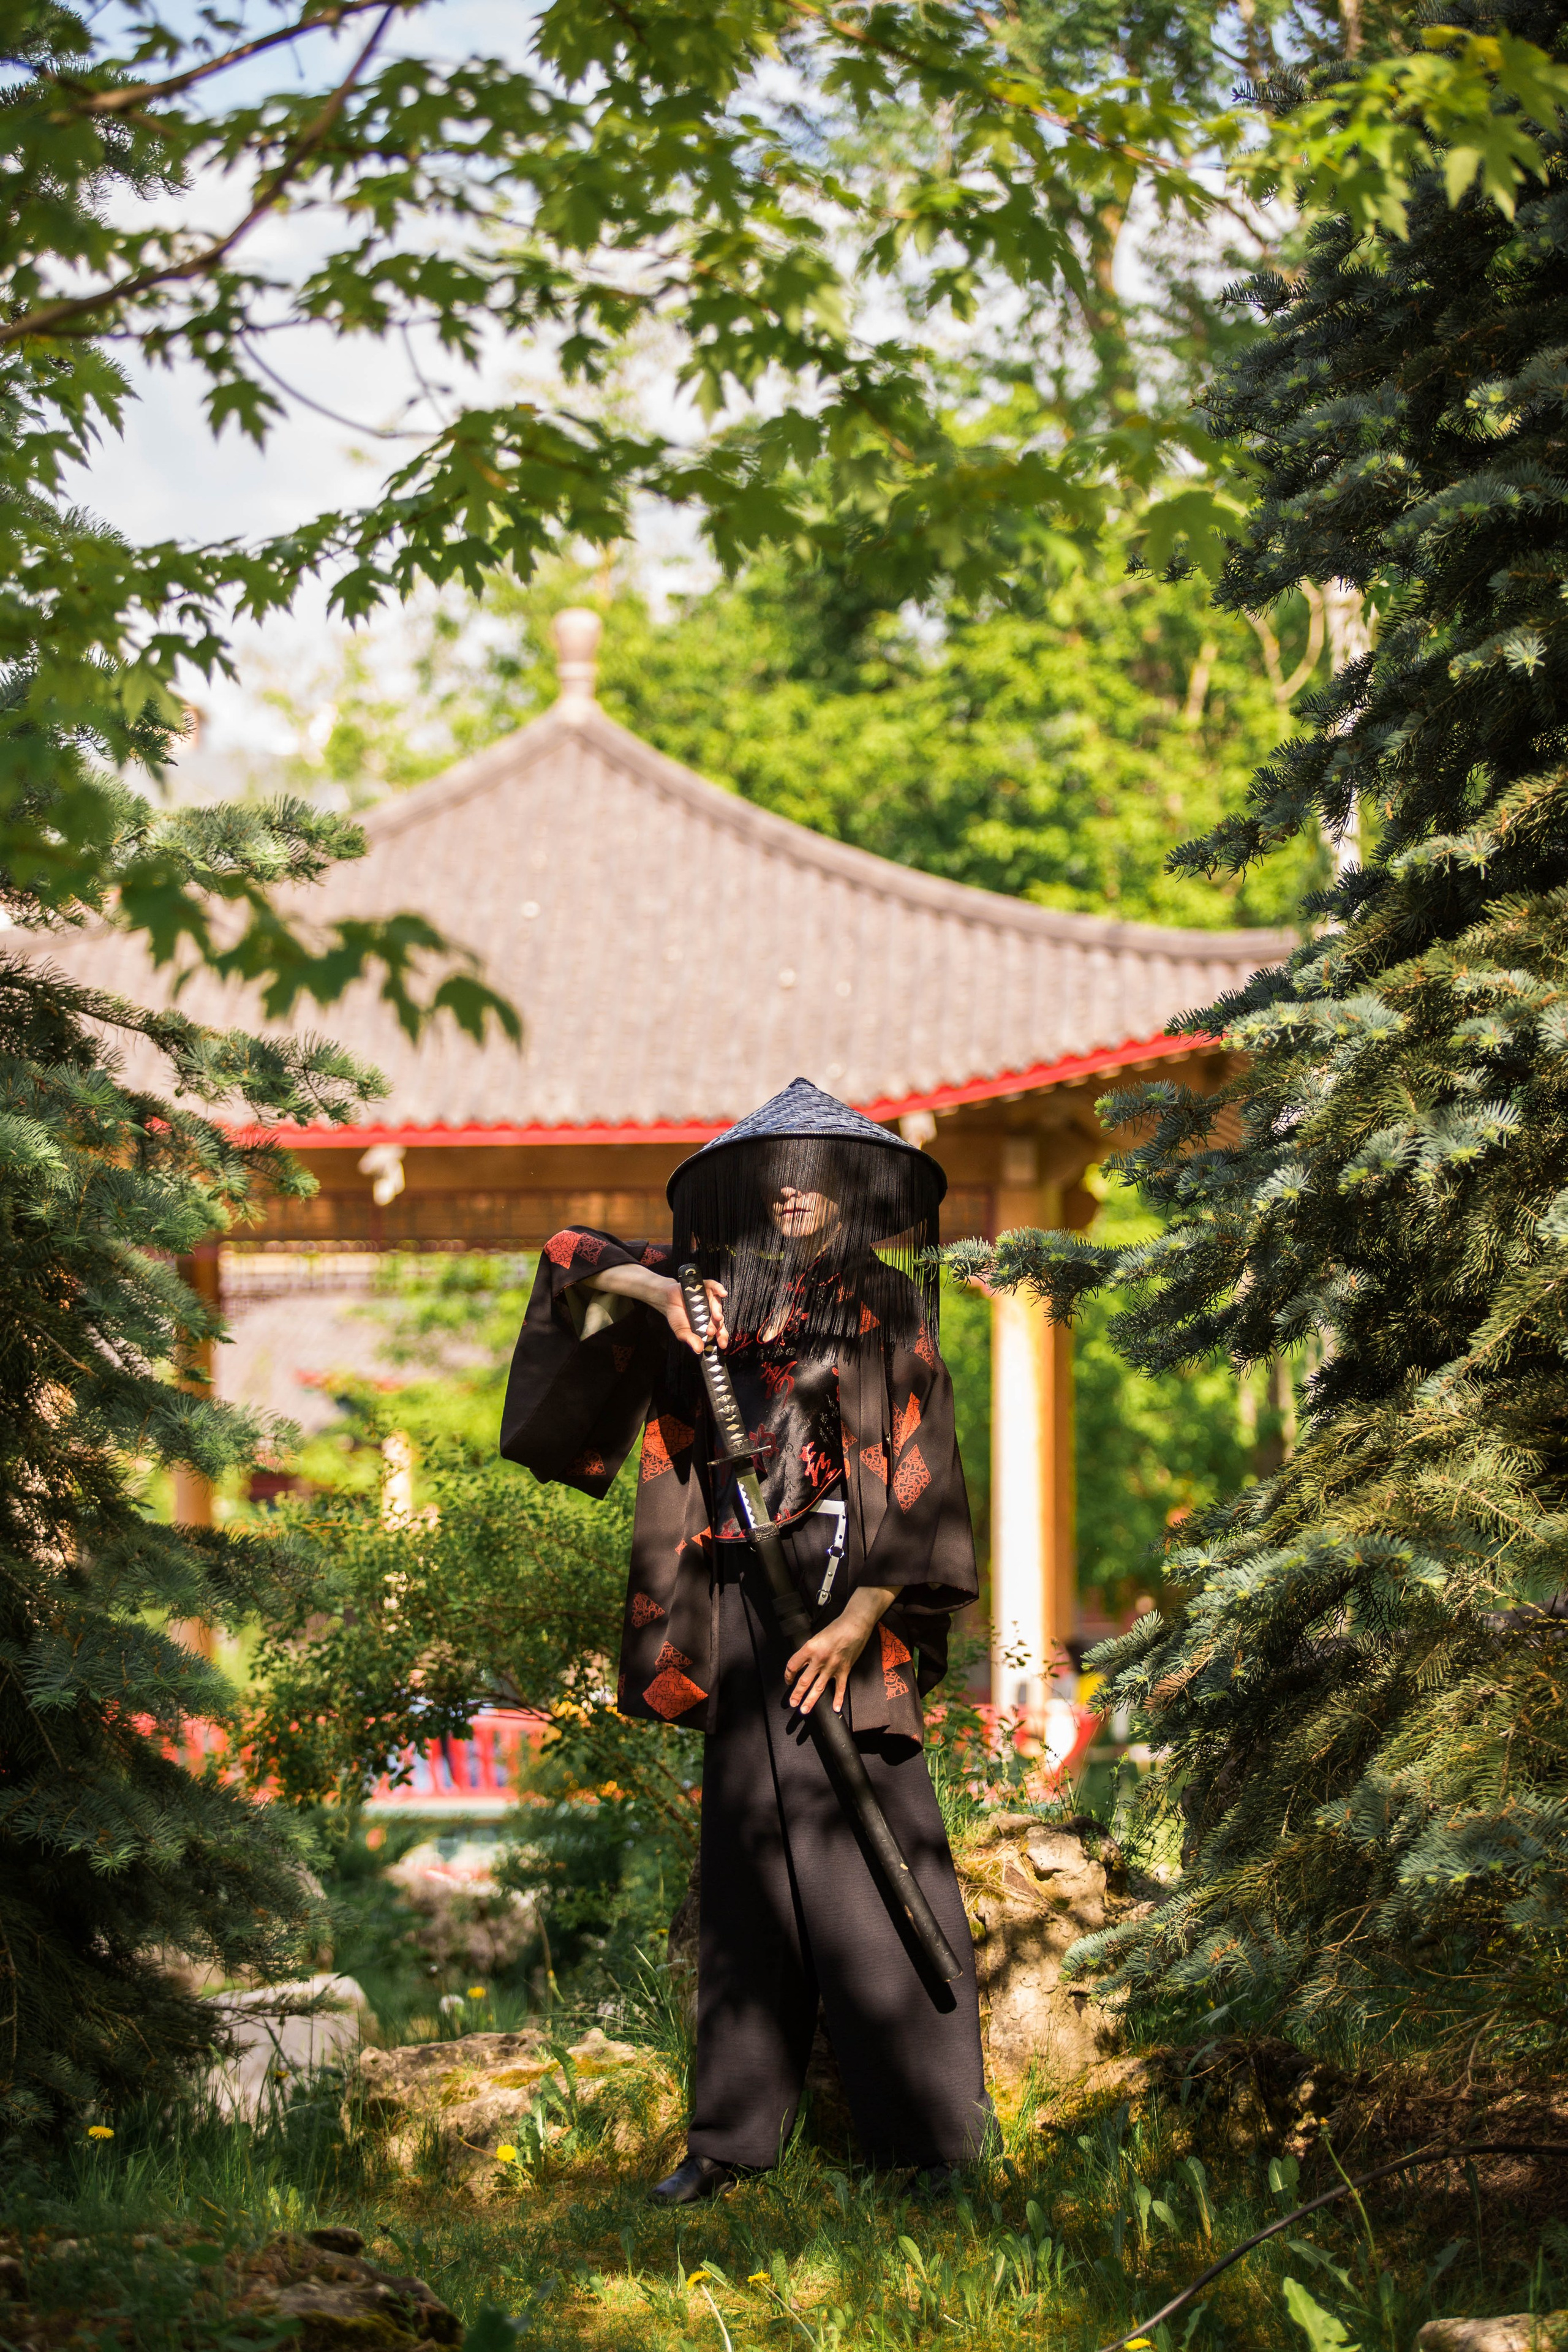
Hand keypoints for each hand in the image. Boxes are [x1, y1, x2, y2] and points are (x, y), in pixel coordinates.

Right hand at [663, 1274, 727, 1355]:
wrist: (666, 1299)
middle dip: (716, 1327)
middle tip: (710, 1332)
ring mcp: (710, 1299)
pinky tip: (723, 1293)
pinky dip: (719, 1289)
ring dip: (718, 1311)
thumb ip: (691, 1339)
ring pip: (718, 1305)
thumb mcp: (681, 1331)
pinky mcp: (707, 1287)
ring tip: (716, 1317)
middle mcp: (712, 1312)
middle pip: (719, 1320)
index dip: (722, 1338)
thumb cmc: (676, 1317)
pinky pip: (715, 1287)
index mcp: (708, 1324)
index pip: (719, 1332)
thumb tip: (699, 1350)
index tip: (722, 1345)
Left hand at [785, 1585, 897, 1716]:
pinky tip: (835, 1708)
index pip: (793, 1665)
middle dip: (797, 1694)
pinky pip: (839, 1688)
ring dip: (810, 1700)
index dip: (788, 1675)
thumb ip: (809, 1651)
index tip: (788, 1680)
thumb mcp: (816, 1637)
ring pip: (818, 1688)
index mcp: (810, 1648)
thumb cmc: (836, 1628)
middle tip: (792, 1703)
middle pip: (804, 1681)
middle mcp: (819, 1659)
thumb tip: (802, 1664)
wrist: (854, 1625)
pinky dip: (837, 1699)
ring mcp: (832, 1666)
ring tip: (804, 1710)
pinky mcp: (844, 1670)